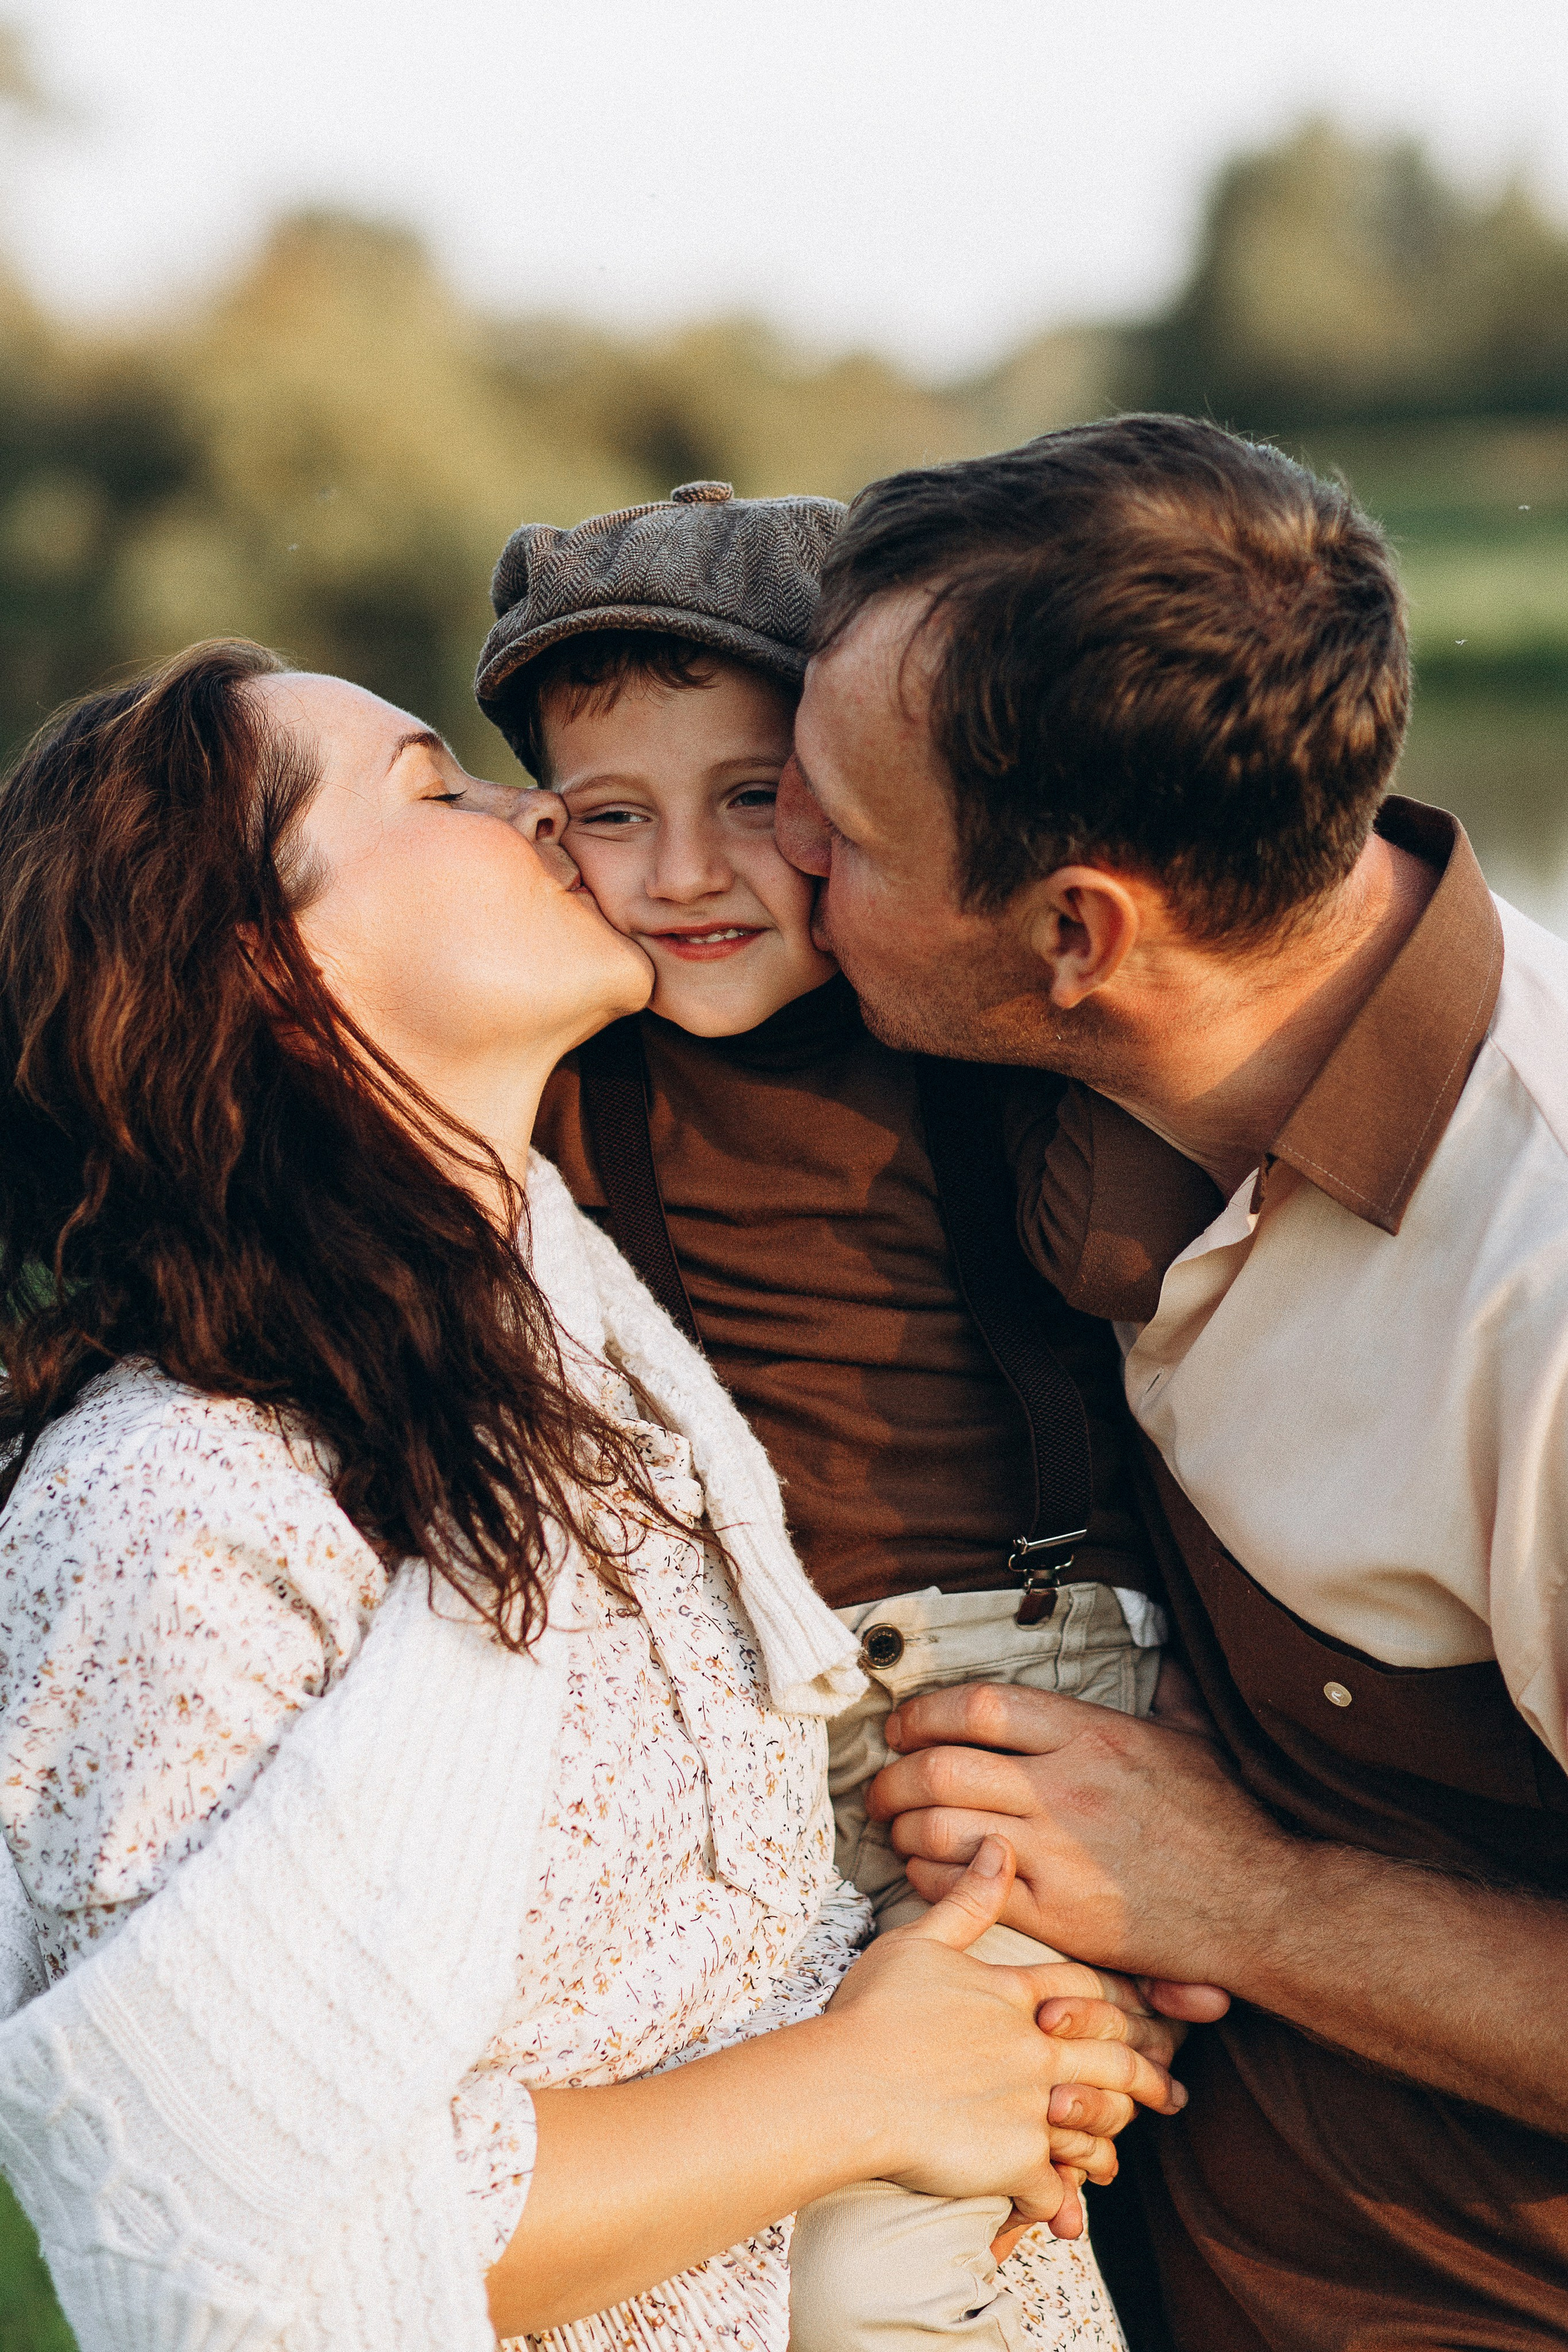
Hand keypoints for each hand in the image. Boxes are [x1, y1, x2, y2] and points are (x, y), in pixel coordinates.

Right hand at [824, 1835, 1186, 2241]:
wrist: (847, 2085)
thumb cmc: (872, 2011)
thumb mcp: (917, 1941)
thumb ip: (967, 1900)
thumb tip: (1000, 1844)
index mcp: (1014, 1995)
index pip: (1085, 1990)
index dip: (1115, 2001)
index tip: (1143, 2015)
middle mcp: (1035, 2048)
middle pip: (1112, 2055)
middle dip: (1147, 2075)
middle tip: (1170, 2092)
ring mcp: (1032, 2107)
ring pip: (1099, 2124)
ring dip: (1110, 2142)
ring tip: (1116, 2158)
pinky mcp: (1018, 2161)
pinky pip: (1058, 2189)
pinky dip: (1061, 2204)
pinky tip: (1063, 2214)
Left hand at [870, 1684, 1289, 1988]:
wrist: (1261, 1903)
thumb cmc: (1223, 1820)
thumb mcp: (1183, 1736)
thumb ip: (1142, 1700)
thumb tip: (1148, 1654)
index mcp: (1089, 1733)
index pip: (978, 1708)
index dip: (922, 1714)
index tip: (902, 1727)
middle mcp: (1065, 1787)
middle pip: (942, 1768)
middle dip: (894, 1777)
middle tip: (881, 1787)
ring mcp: (1057, 1852)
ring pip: (941, 1828)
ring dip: (903, 1829)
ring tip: (897, 1831)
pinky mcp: (1058, 1913)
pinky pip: (966, 1888)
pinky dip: (930, 1879)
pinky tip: (928, 1874)